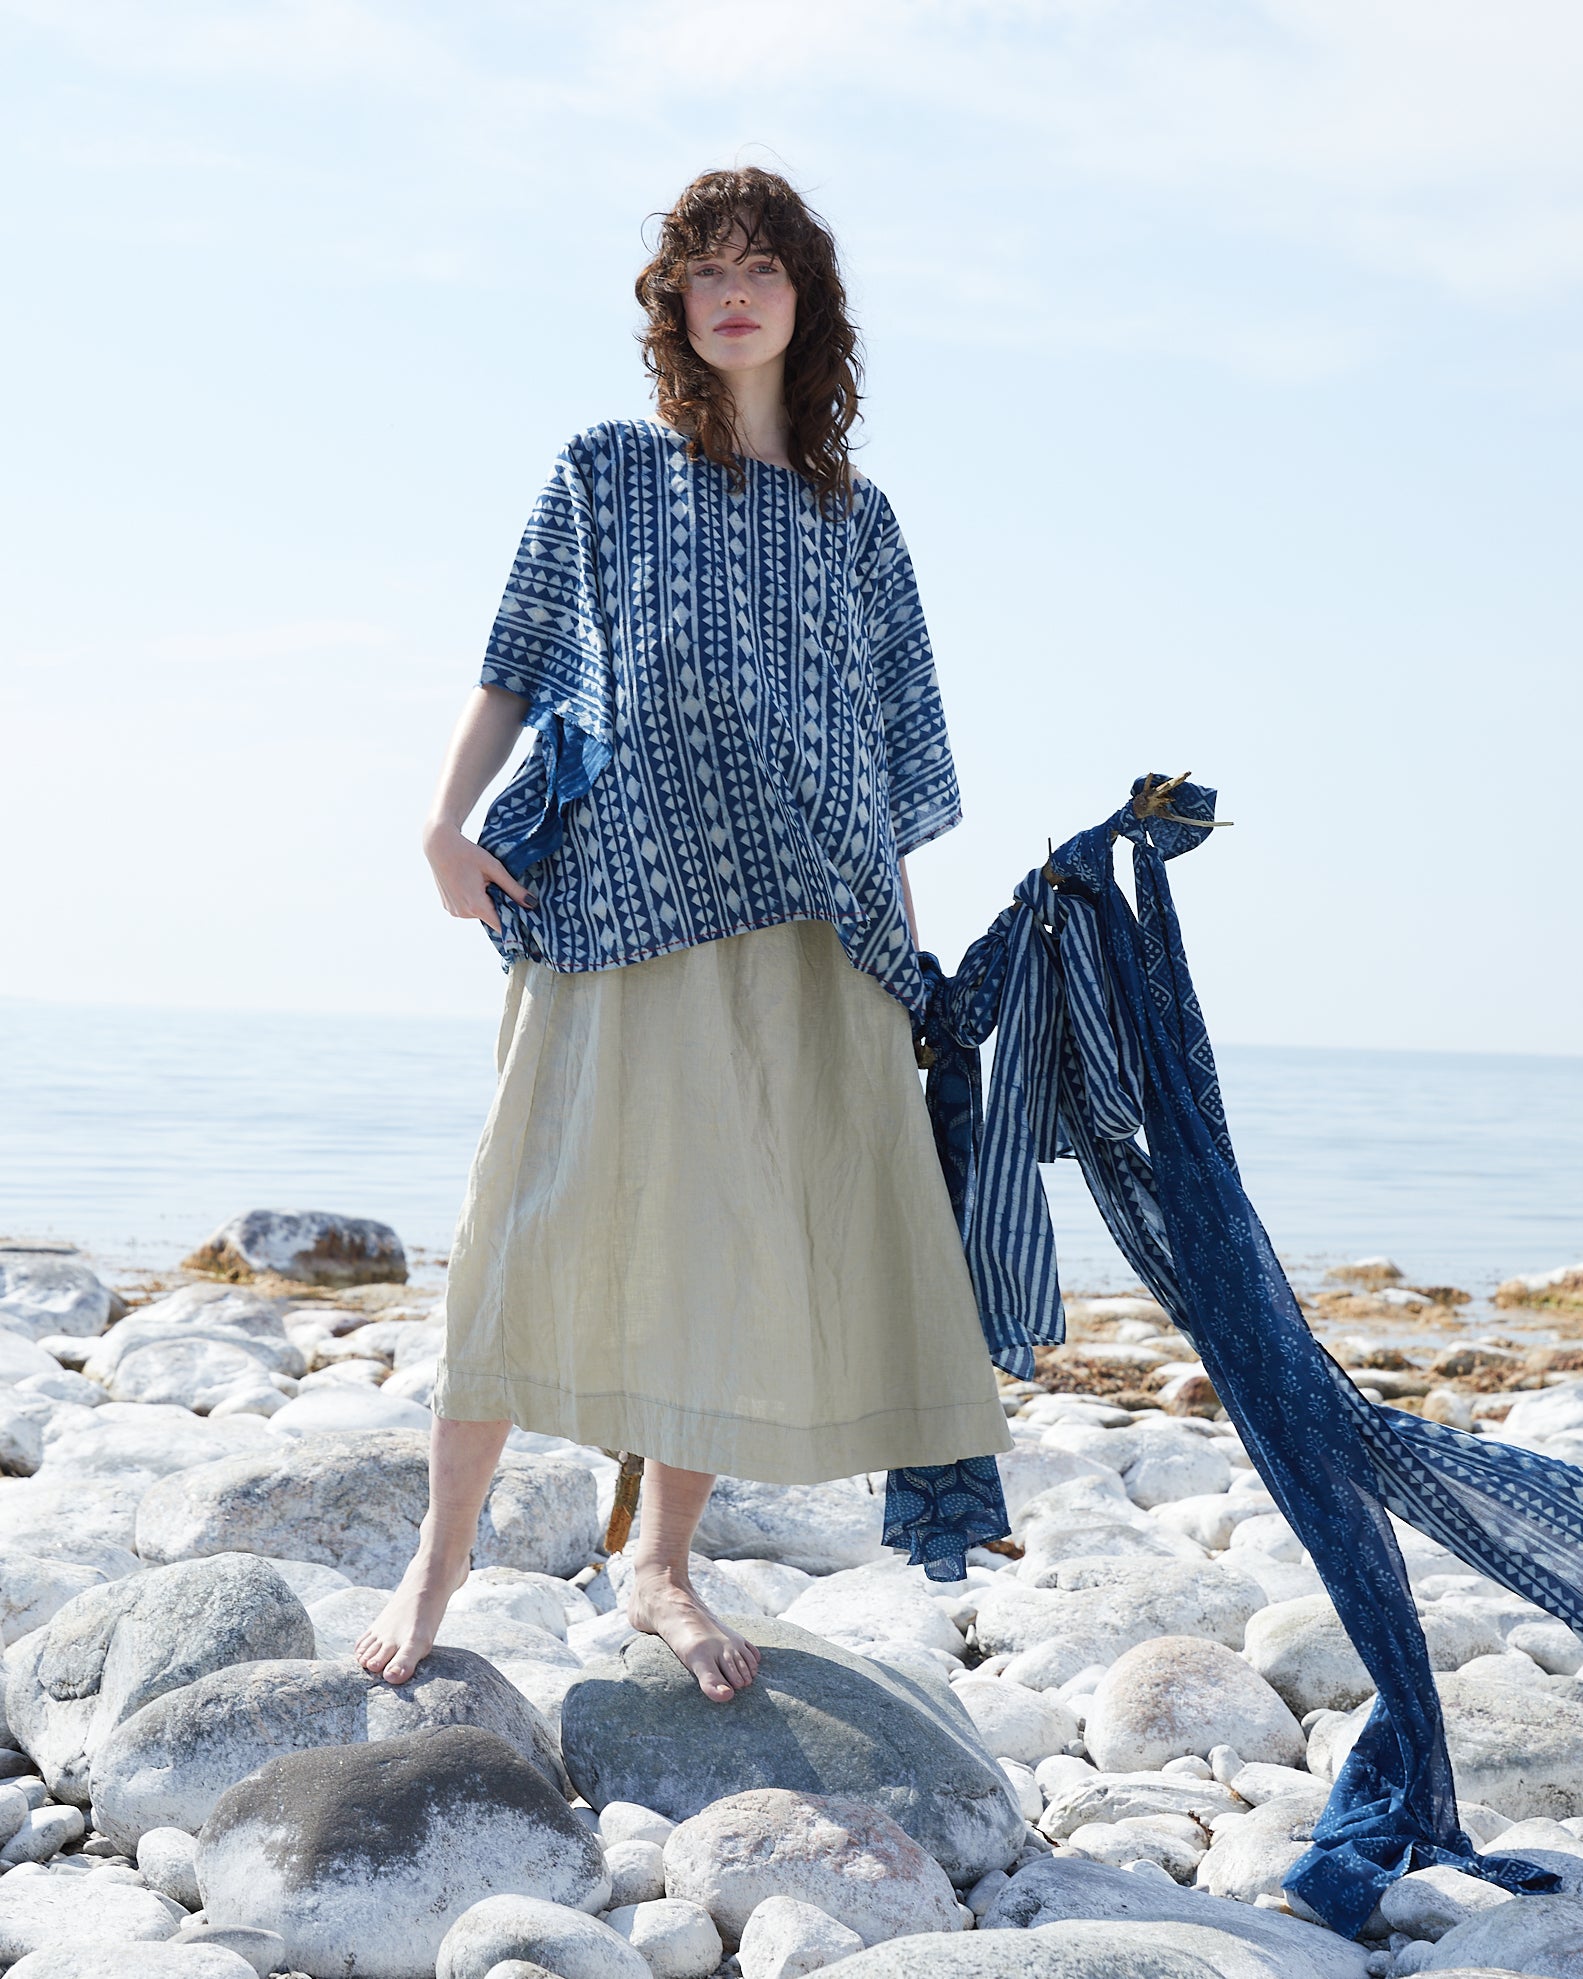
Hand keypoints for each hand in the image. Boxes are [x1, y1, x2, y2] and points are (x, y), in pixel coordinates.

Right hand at [422, 820, 536, 934]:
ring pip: (480, 914)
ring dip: (487, 904)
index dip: (514, 923)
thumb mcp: (495, 868)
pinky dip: (475, 901)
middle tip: (505, 889)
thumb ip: (514, 889)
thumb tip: (532, 904)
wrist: (439, 845)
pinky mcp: (448, 906)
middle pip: (491, 918)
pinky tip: (473, 883)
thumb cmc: (468, 854)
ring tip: (484, 882)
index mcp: (476, 905)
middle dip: (501, 908)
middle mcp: (463, 913)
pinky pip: (468, 909)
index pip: (501, 926)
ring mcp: (454, 911)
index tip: (525, 918)